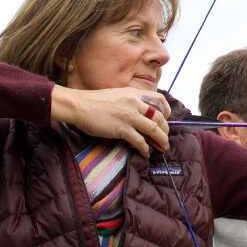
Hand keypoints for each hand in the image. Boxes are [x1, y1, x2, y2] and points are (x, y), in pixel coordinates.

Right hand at [52, 84, 170, 156]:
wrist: (80, 105)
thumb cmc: (95, 101)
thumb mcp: (118, 94)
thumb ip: (130, 100)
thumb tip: (139, 111)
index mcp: (134, 94)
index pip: (159, 99)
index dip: (166, 110)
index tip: (166, 118)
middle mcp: (135, 103)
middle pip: (159, 117)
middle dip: (165, 129)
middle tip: (165, 137)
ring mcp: (129, 116)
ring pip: (153, 129)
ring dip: (161, 140)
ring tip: (162, 147)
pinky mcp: (121, 129)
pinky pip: (139, 140)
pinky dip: (145, 148)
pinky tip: (146, 153)